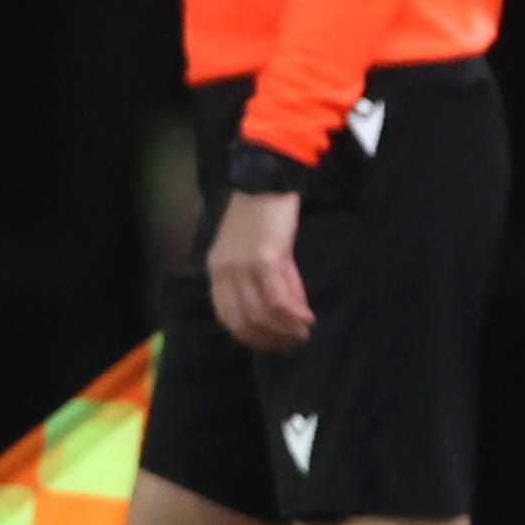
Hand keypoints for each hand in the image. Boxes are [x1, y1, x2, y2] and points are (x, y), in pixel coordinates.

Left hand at [208, 188, 314, 351]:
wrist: (268, 180)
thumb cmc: (262, 212)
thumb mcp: (254, 247)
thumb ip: (263, 276)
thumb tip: (286, 308)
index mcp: (216, 268)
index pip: (227, 316)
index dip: (250, 335)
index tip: (272, 343)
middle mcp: (225, 271)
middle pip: (244, 319)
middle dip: (269, 337)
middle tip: (291, 343)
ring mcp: (244, 266)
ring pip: (263, 312)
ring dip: (285, 327)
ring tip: (303, 332)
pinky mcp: (266, 258)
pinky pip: (279, 296)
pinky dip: (294, 312)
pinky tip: (307, 317)